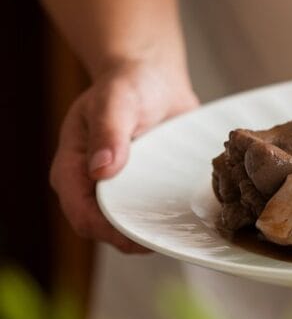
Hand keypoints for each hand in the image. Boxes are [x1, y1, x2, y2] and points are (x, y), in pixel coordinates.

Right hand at [50, 61, 198, 251]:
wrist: (152, 80)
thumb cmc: (128, 86)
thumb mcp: (116, 101)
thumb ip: (108, 133)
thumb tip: (100, 170)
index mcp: (73, 168)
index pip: (82, 215)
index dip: (107, 230)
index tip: (140, 232)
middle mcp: (91, 186)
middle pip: (104, 230)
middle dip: (133, 238)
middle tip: (170, 235)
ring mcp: (118, 190)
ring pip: (129, 228)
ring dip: (152, 232)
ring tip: (182, 229)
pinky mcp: (141, 190)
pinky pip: (151, 215)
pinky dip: (166, 219)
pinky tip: (190, 218)